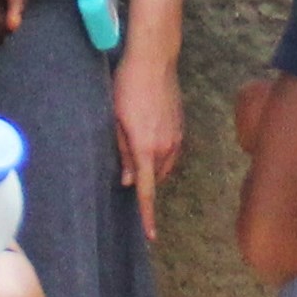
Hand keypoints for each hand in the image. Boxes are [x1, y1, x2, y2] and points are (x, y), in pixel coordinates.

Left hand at [112, 43, 181, 238]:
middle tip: (125, 161)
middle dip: (142, 179)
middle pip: (154, 178)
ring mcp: (176, 137)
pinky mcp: (181, 127)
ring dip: (151, 165)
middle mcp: (166, 147)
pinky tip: (148, 134)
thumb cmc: (127, 88)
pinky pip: (171, 152)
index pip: (146, 190)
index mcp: (145, 149)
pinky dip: (160, 153)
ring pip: (164, 166)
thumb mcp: (115, 121)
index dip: (147, 214)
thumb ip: (122, 153)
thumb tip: (126, 180)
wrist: (153, 60)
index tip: (151, 235)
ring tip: (135, 142)